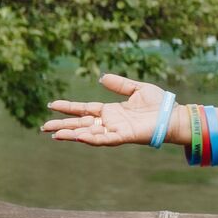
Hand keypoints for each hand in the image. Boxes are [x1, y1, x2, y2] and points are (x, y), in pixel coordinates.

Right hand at [40, 72, 166, 146]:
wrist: (174, 115)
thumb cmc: (159, 104)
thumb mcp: (136, 89)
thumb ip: (120, 84)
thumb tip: (102, 77)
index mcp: (110, 111)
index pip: (84, 110)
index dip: (68, 108)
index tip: (51, 105)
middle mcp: (109, 122)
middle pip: (80, 124)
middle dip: (62, 126)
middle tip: (43, 127)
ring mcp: (115, 130)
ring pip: (88, 133)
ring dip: (71, 134)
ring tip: (54, 135)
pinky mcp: (124, 136)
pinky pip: (105, 139)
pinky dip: (92, 139)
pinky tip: (78, 137)